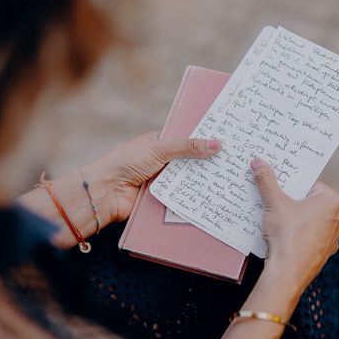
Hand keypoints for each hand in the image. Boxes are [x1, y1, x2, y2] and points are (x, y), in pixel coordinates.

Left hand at [83, 131, 220, 224]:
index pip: (187, 140)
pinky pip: (181, 197)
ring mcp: (162, 180)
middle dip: (206, 163)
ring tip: (227, 180)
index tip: (227, 142)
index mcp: (159, 143)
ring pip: (187, 180)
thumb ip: (188, 147)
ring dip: (201, 182)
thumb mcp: (159, 149)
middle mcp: (162, 161)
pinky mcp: (162, 198)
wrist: (106, 192)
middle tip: (232, 163)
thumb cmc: (125, 163)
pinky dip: (192, 197)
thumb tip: (216, 144)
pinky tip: (211, 197)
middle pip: (190, 162)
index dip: (204, 141)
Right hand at [250, 157, 338, 297]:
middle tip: (274, 201)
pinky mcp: (324, 252)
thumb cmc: (287, 235)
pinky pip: (309, 236)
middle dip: (291, 201)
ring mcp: (333, 237)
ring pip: (309, 220)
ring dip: (294, 218)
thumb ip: (267, 180)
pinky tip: (282, 237)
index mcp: (333, 201)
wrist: (288, 273)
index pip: (309, 184)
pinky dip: (297, 234)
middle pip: (309, 202)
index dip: (291, 185)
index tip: (278, 186)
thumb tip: (258, 162)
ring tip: (275, 220)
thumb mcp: (274, 203)